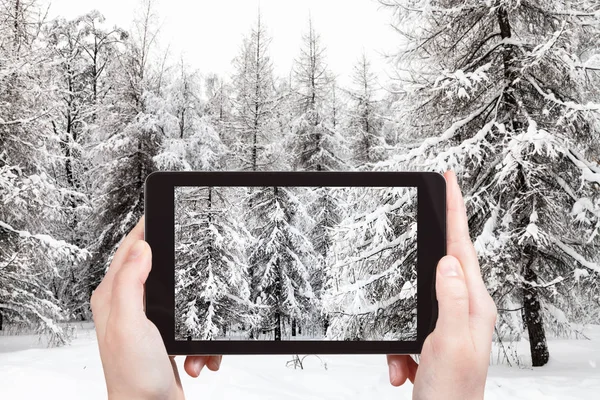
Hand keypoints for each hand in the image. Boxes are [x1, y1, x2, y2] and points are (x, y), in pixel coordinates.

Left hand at [91, 217, 221, 399]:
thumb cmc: (134, 377)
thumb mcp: (130, 324)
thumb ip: (130, 283)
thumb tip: (141, 247)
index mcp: (112, 297)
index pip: (128, 249)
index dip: (145, 228)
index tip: (161, 211)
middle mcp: (127, 305)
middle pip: (156, 267)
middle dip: (180, 271)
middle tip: (196, 260)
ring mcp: (147, 320)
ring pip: (179, 295)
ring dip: (195, 313)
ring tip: (195, 335)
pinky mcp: (164, 335)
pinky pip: (190, 321)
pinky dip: (200, 338)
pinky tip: (198, 353)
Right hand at [386, 171, 496, 399]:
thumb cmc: (452, 395)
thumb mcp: (449, 342)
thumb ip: (450, 299)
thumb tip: (447, 261)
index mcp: (474, 305)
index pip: (462, 247)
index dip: (456, 210)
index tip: (450, 181)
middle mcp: (465, 310)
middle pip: (441, 265)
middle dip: (424, 252)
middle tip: (426, 214)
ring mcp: (449, 325)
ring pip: (415, 301)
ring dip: (400, 333)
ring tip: (404, 365)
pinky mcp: (432, 339)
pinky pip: (406, 330)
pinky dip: (397, 351)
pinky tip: (402, 371)